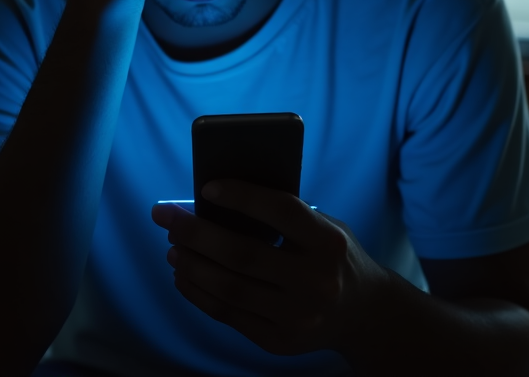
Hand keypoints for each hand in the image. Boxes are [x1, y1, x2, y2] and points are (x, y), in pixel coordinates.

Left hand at [150, 181, 389, 356]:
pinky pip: (228, 315)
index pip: (281, 211)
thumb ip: (286, 216)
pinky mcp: (280, 341)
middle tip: (165, 216)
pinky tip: (184, 276)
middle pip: (242, 254)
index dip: (242, 197)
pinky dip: (200, 294)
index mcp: (329, 243)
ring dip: (192, 265)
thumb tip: (218, 201)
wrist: (363, 314)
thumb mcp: (325, 228)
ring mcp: (298, 316)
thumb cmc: (333, 257)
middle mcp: (316, 281)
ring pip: (229, 289)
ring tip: (172, 248)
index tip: (206, 187)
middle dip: (195, 233)